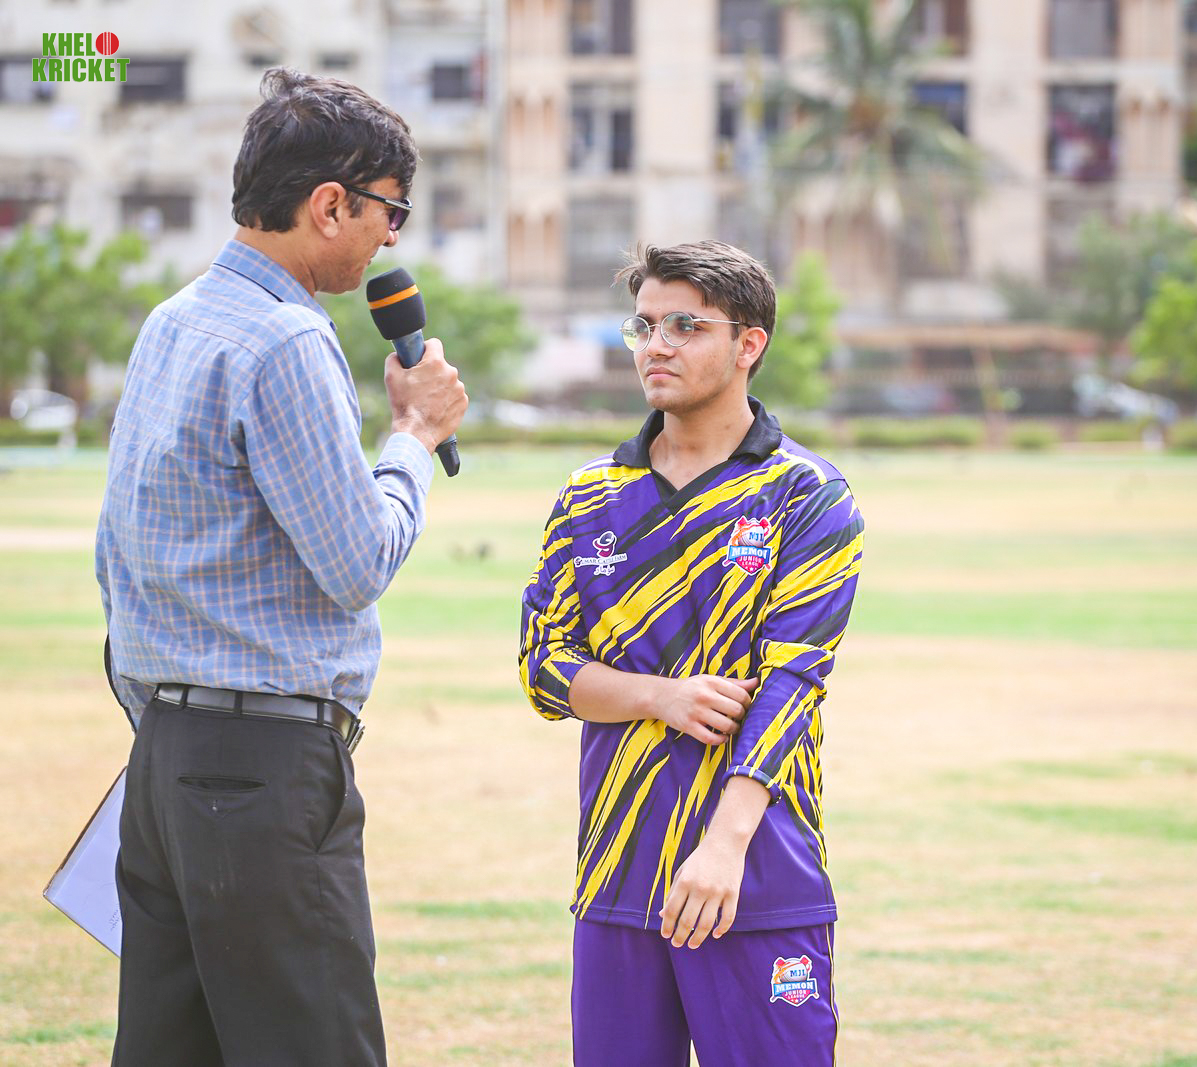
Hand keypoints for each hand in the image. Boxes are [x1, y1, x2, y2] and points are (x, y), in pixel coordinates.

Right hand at [384, 338, 467, 453]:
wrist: (416, 432)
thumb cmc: (404, 404)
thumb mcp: (391, 377)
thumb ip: (394, 359)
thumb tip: (398, 355)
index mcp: (435, 363)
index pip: (434, 344)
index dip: (425, 349)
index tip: (419, 357)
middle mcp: (451, 373)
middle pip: (441, 366)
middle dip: (431, 372)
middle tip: (419, 385)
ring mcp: (459, 389)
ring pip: (448, 381)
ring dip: (440, 387)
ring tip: (426, 400)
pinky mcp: (463, 403)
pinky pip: (455, 396)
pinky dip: (447, 399)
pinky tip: (435, 408)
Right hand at [655, 676, 756, 744]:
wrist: (662, 696)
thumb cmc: (692, 688)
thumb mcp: (711, 680)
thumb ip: (734, 683)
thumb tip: (757, 682)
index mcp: (711, 682)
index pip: (741, 694)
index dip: (748, 703)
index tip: (746, 707)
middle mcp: (704, 696)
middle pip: (736, 710)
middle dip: (742, 716)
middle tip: (739, 718)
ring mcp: (696, 712)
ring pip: (726, 726)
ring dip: (734, 729)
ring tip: (732, 728)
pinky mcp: (688, 726)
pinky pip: (710, 738)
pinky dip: (720, 740)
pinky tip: (722, 737)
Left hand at [659, 835, 745, 948]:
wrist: (725, 842)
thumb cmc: (700, 858)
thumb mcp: (682, 872)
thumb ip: (673, 893)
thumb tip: (664, 915)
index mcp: (685, 881)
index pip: (672, 910)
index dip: (667, 926)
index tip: (665, 935)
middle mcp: (700, 888)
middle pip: (688, 921)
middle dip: (680, 936)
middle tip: (677, 944)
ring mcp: (718, 892)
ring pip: (706, 924)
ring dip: (697, 938)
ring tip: (692, 944)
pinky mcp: (733, 894)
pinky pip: (728, 918)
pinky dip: (721, 929)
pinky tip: (715, 934)